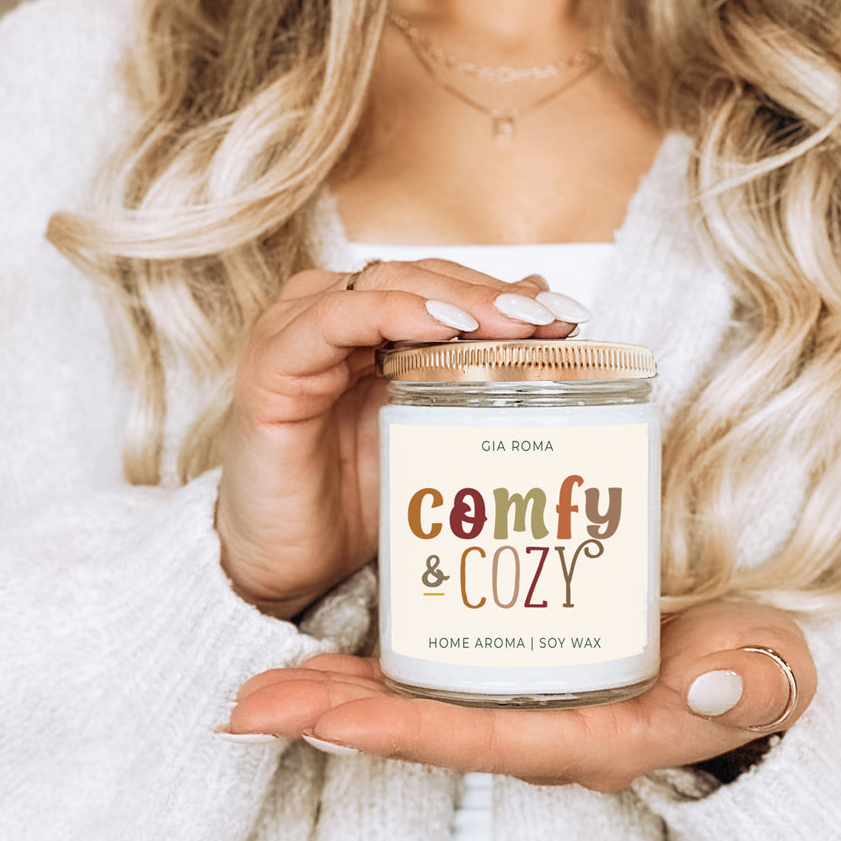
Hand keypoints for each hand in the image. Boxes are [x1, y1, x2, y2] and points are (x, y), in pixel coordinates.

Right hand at [216, 259, 579, 618]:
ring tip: (512, 323)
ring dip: (452, 297)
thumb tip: (540, 330)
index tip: (569, 319)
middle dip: (490, 295)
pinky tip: (443, 327)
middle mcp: (332, 317)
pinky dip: (388, 314)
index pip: (442, 285)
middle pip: (419, 277)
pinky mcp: (271, 370)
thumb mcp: (430, 434)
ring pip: (382, 285)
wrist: (290, 563)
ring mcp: (296, 336)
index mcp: (370, 327)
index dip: (504, 292)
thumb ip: (472, 380)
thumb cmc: (356, 498)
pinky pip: (330, 323)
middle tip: (548, 321)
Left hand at [223, 600, 815, 791]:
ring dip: (335, 696)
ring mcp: (525, 706)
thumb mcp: (770, 674)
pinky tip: (323, 652)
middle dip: (335, 720)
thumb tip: (715, 686)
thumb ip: (750, 685)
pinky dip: (375, 668)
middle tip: (244, 708)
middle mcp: (543, 732)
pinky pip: (436, 675)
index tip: (330, 717)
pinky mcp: (519, 674)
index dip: (410, 729)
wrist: (752, 670)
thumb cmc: (757, 673)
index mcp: (595, 736)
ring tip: (254, 687)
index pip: (488, 740)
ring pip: (418, 704)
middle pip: (426, 730)